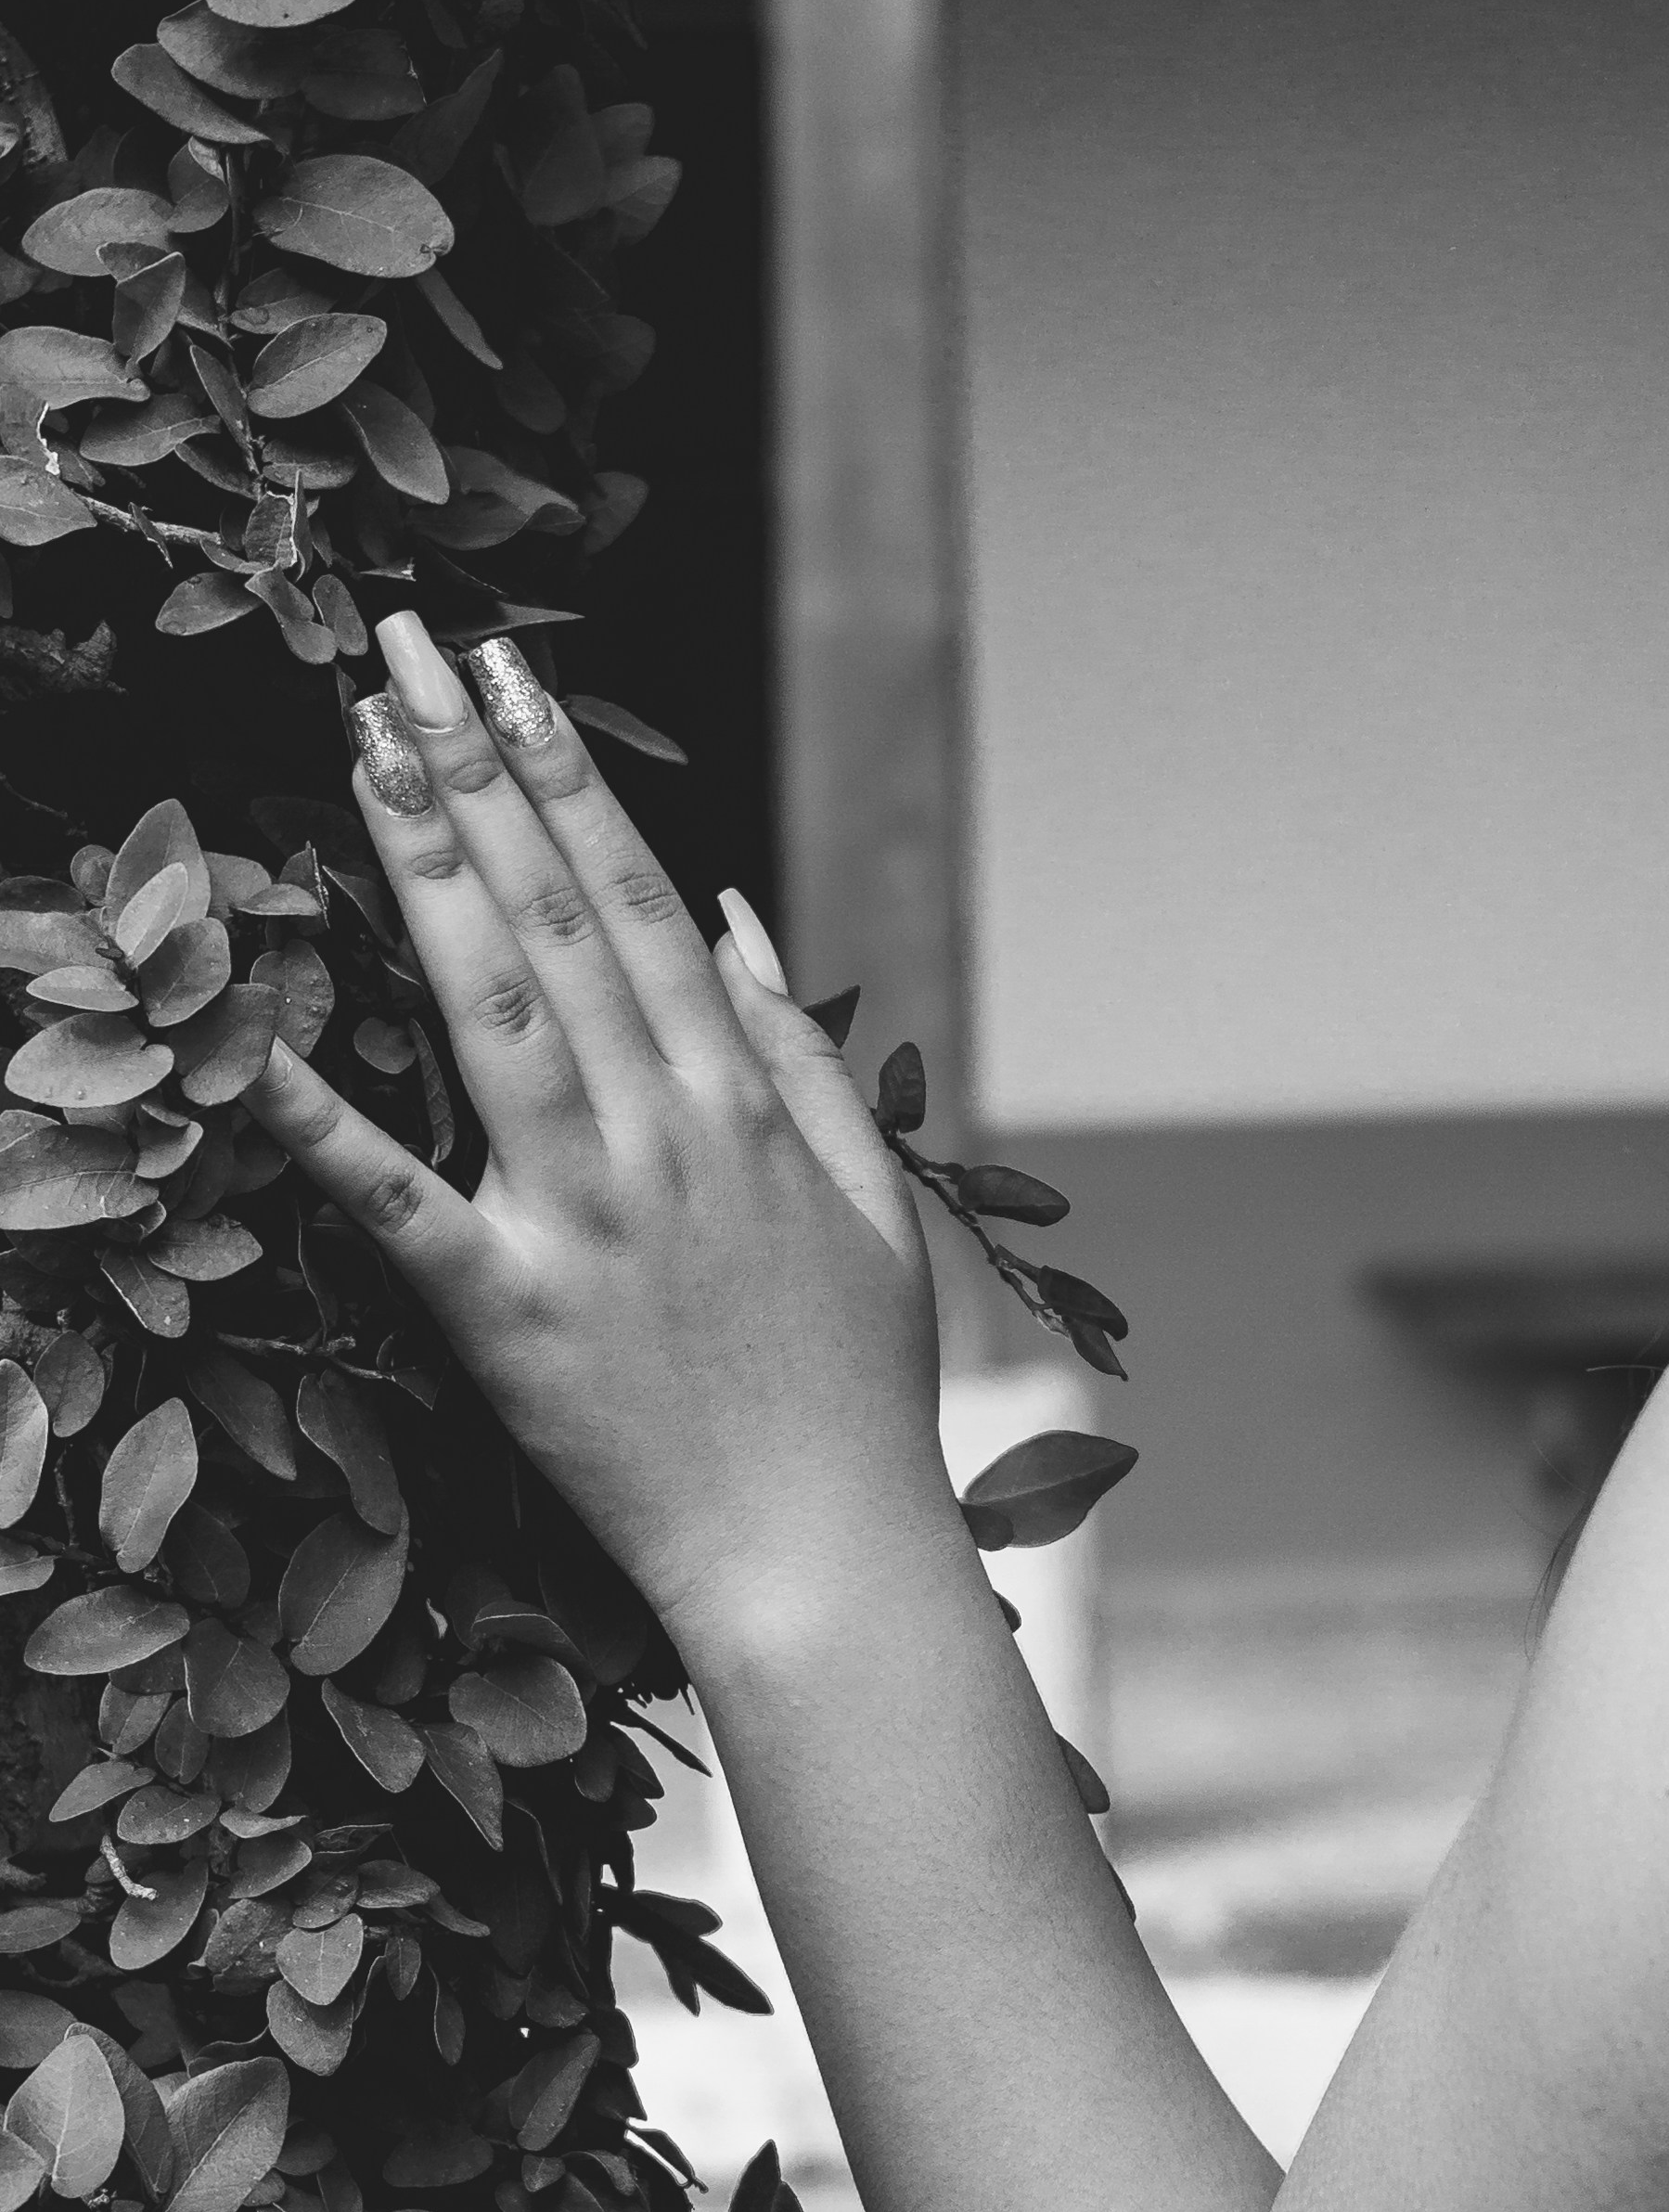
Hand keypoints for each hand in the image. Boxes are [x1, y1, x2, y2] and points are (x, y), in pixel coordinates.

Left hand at [249, 612, 950, 1661]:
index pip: (633, 901)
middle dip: (474, 768)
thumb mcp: (873, 1208)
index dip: (565, 776)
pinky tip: (252, 1035)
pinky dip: (323, 1122)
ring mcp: (579, 1219)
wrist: (826, 1561)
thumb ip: (799, 1055)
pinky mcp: (503, 1315)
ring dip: (421, 862)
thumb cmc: (853, 1396)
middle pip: (550, 916)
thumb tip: (728, 912)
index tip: (509, 673)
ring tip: (366, 745)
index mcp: (738, 1107)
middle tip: (396, 650)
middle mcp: (659, 1136)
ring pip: (490, 1005)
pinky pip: (397, 1205)